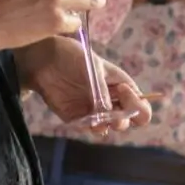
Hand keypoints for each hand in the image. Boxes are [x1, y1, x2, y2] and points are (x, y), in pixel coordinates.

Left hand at [22, 38, 154, 131]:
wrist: (44, 59)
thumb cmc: (73, 55)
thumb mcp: (93, 68)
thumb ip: (102, 91)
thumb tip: (109, 114)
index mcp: (121, 85)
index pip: (140, 103)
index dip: (137, 104)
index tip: (123, 92)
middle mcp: (111, 100)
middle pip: (128, 119)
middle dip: (124, 120)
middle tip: (114, 117)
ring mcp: (95, 110)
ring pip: (110, 127)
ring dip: (108, 125)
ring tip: (99, 120)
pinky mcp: (78, 117)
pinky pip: (90, 128)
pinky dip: (91, 128)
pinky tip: (87, 121)